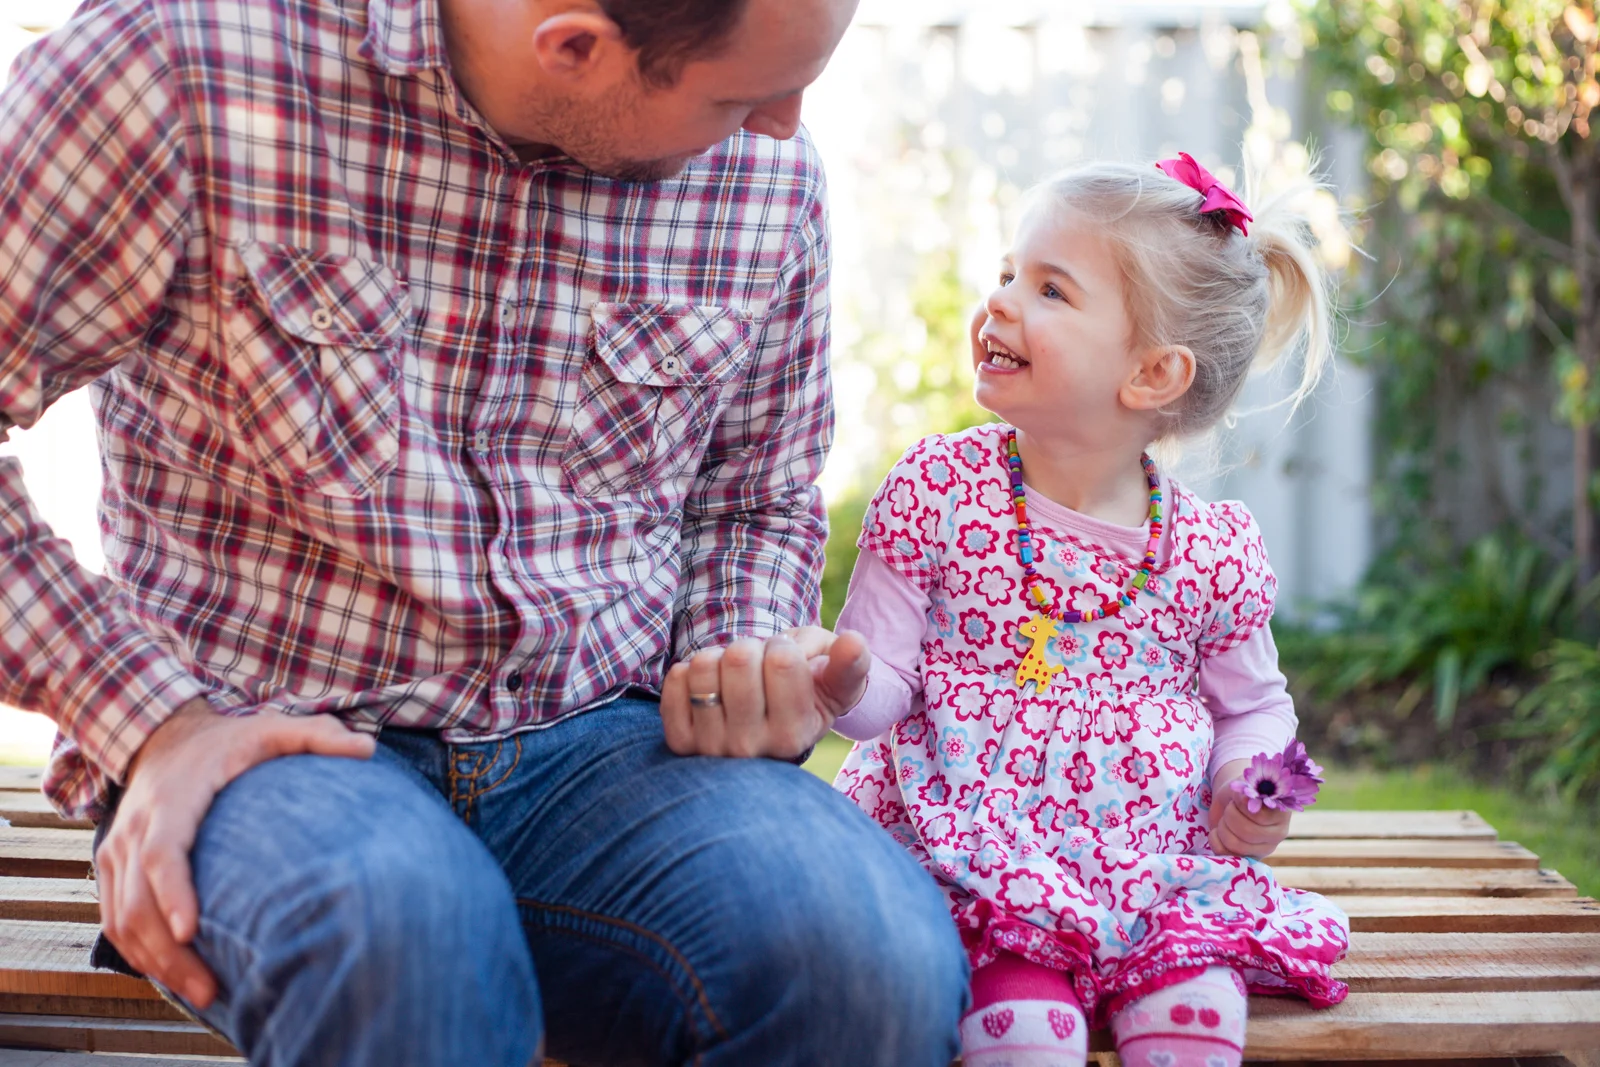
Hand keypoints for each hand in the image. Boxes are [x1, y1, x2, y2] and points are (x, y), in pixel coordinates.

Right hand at [95, 698, 375, 1008]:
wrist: (165, 737)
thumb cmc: (229, 739)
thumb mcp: (273, 726)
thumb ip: (319, 735)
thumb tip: (368, 748)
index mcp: (175, 796)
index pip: (163, 850)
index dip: (173, 892)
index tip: (192, 931)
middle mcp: (136, 827)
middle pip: (137, 901)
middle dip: (168, 951)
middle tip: (211, 989)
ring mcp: (117, 849)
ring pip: (121, 918)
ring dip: (155, 962)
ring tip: (203, 994)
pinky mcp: (111, 867)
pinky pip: (114, 919)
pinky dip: (140, 953)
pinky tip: (179, 977)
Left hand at [659, 626, 870, 759]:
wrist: (766, 727)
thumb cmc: (808, 693)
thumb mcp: (836, 682)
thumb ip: (850, 665)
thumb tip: (854, 644)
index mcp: (795, 735)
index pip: (782, 660)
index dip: (784, 646)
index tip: (787, 664)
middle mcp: (751, 749)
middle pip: (739, 659)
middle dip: (751, 647)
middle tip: (758, 668)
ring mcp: (712, 748)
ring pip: (703, 667)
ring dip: (719, 657)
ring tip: (734, 677)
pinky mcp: (680, 742)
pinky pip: (675, 680)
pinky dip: (690, 671)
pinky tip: (710, 687)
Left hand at [1207, 758, 1292, 858]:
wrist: (1233, 802)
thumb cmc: (1242, 792)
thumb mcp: (1244, 785)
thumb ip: (1247, 792)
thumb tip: (1245, 799)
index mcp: (1281, 814)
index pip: (1261, 817)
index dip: (1242, 805)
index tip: (1239, 796)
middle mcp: (1277, 835)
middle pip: (1247, 832)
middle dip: (1230, 815)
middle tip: (1230, 807)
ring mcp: (1263, 850)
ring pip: (1235, 845)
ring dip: (1222, 827)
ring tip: (1225, 819)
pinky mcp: (1246, 859)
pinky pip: (1224, 854)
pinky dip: (1214, 839)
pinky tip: (1218, 830)